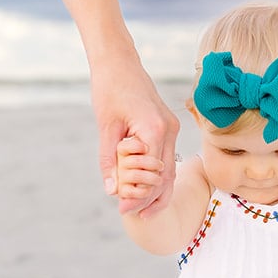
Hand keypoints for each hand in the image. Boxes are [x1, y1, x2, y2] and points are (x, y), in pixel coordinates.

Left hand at [89, 52, 180, 216]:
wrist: (119, 61)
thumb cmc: (109, 89)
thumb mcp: (105, 127)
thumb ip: (109, 160)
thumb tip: (112, 191)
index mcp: (154, 130)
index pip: (152, 174)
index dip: (139, 195)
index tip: (123, 209)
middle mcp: (170, 131)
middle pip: (167, 176)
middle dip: (150, 199)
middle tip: (132, 215)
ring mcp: (172, 129)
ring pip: (170, 170)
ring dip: (157, 192)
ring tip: (142, 211)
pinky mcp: (168, 127)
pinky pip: (167, 158)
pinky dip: (157, 176)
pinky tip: (146, 189)